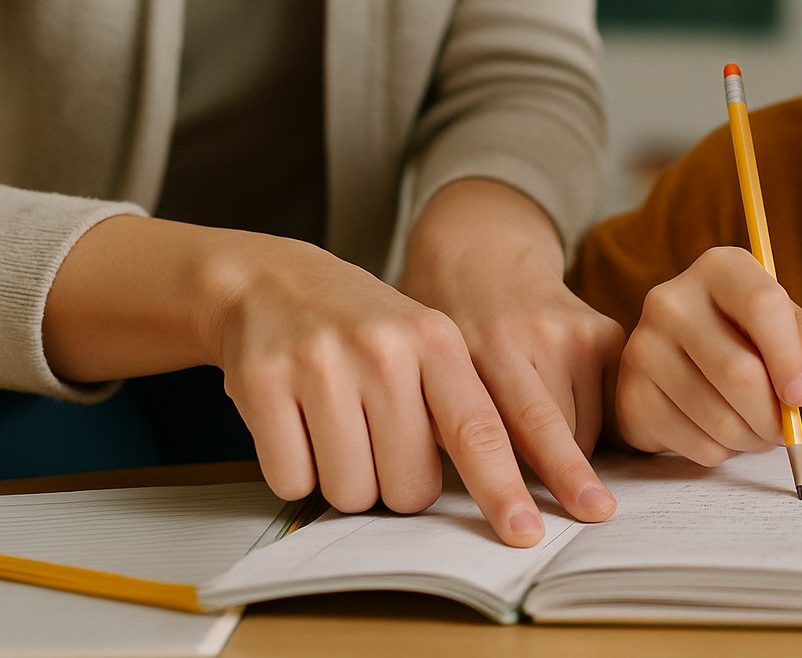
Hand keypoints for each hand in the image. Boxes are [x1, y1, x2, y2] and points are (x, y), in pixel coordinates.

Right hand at [205, 234, 551, 546]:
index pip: (478, 431)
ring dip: (344, 481)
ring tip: (336, 428)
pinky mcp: (262, 383)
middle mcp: (382, 349)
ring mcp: (319, 364)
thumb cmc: (362, 330)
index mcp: (435, 340)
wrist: (271, 281)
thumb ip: (461, 406)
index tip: (526, 532)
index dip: (503, 488)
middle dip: (396, 486)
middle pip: (410, 487)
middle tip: (378, 442)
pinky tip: (297, 425)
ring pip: (350, 493)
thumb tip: (499, 492)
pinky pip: (292, 481)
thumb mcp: (425, 343)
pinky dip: (295, 471)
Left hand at [399, 180, 623, 524]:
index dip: (506, 483)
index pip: (490, 432)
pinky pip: (608, 403)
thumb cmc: (449, 327)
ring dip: (570, 452)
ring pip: (583, 421)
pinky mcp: (602, 330)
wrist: (483, 253)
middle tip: (593, 514)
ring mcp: (567, 329)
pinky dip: (594, 424)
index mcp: (466, 348)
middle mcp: (519, 335)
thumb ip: (442, 421)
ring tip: (548, 441)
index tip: (524, 528)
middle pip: (552, 428)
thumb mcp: (427, 367)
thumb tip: (471, 495)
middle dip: (571, 479)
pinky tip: (572, 413)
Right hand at [614, 246, 801, 465]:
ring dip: (752, 439)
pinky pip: (695, 444)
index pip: (762, 306)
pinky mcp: (631, 394)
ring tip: (756, 429)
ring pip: (718, 417)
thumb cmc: (752, 338)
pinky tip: (722, 433)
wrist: (685, 362)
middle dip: (773, 415)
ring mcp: (644, 346)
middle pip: (739, 372)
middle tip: (784, 427)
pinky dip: (723, 452)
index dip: (790, 358)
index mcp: (720, 268)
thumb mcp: (795, 326)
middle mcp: (671, 299)